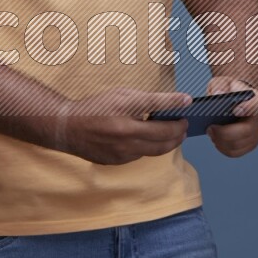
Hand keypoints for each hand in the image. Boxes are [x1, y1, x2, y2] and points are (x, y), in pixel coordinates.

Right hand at [56, 88, 191, 164]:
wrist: (68, 128)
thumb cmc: (96, 107)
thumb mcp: (122, 95)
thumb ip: (149, 99)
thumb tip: (175, 102)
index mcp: (127, 119)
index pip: (160, 112)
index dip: (177, 108)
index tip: (188, 103)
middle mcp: (126, 138)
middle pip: (164, 138)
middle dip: (178, 132)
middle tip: (184, 124)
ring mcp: (122, 153)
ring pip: (155, 151)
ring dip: (168, 143)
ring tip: (174, 134)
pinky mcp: (118, 162)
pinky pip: (140, 155)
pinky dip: (149, 148)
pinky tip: (150, 140)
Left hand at [205, 76, 257, 157]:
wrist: (234, 100)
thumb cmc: (229, 90)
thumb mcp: (223, 82)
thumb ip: (219, 85)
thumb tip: (216, 94)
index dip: (249, 108)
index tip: (235, 110)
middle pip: (247, 131)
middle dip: (226, 132)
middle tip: (210, 127)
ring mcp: (256, 134)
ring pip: (239, 145)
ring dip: (221, 141)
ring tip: (210, 132)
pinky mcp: (248, 145)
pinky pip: (235, 152)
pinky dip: (222, 148)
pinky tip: (215, 139)